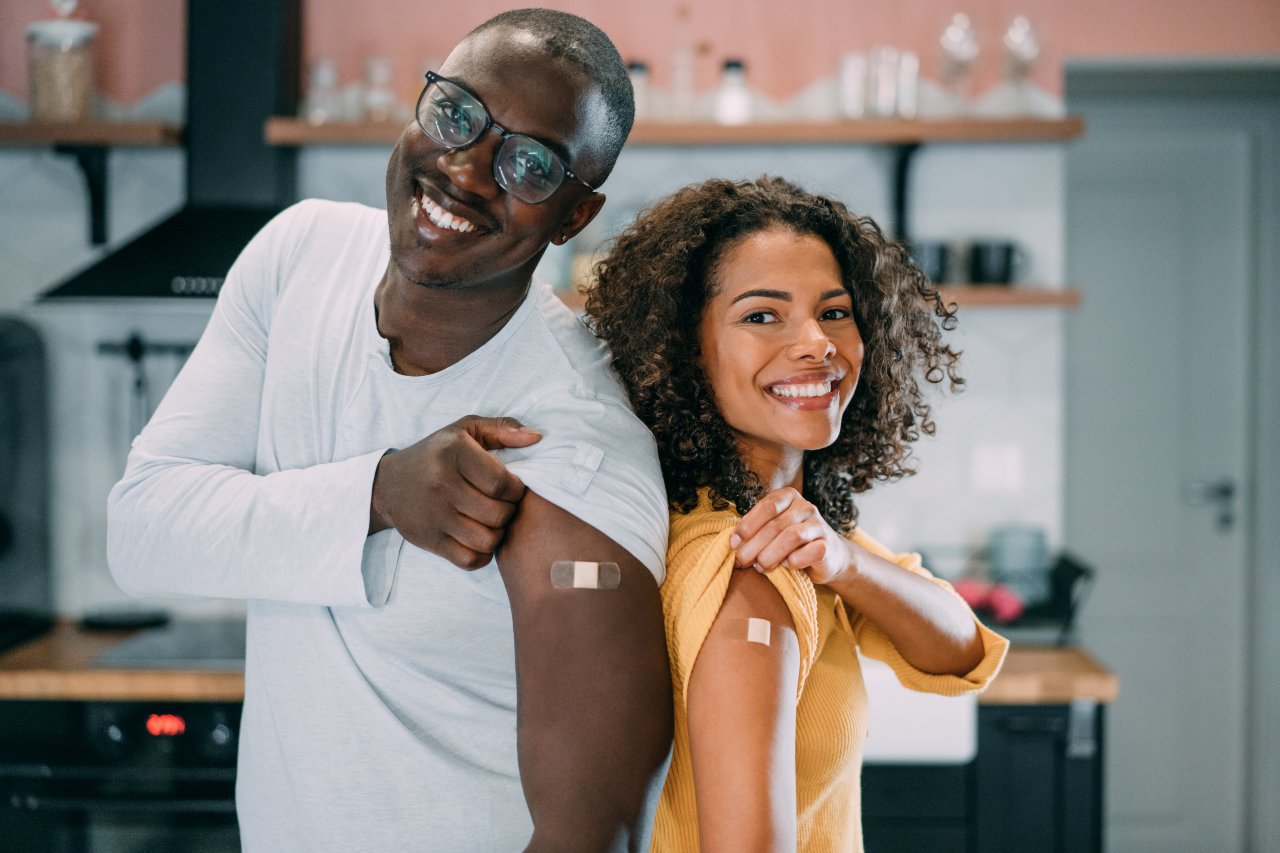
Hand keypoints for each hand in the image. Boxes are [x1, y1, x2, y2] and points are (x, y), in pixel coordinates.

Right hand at [370, 415, 540, 568]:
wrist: (388, 484)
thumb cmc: (437, 454)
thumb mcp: (465, 430)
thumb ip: (503, 429)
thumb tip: (537, 437)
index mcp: (455, 454)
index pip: (502, 483)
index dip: (517, 489)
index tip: (513, 487)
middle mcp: (442, 485)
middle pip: (498, 514)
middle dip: (509, 511)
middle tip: (503, 504)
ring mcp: (434, 516)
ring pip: (487, 540)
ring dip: (497, 533)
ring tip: (492, 521)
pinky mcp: (429, 540)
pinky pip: (470, 560)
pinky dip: (482, 555)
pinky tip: (479, 538)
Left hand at [729, 487, 854, 585]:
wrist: (828, 556)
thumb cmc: (791, 543)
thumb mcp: (773, 530)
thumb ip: (755, 530)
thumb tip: (733, 543)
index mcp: (789, 497)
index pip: (767, 506)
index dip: (747, 525)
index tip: (733, 544)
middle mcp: (806, 507)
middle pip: (775, 525)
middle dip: (753, 546)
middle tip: (741, 562)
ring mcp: (819, 525)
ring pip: (791, 537)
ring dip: (770, 555)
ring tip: (760, 567)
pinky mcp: (828, 546)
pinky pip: (809, 552)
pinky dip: (794, 561)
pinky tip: (785, 566)